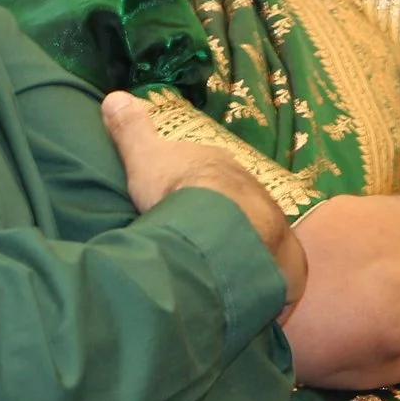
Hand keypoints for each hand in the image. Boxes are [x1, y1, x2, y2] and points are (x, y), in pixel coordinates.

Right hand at [100, 93, 306, 309]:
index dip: (198, 188)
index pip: (211, 174)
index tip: (184, 206)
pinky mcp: (285, 265)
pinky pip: (276, 279)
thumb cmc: (177, 189)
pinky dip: (266, 290)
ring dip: (245, 254)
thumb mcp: (145, 156)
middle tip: (201, 246)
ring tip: (222, 277)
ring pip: (258, 240)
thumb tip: (114, 96)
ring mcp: (273, 227)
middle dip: (225, 223)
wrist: (217, 226)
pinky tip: (250, 304)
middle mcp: (253, 191)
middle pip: (238, 206)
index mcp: (221, 167)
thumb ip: (132, 129)